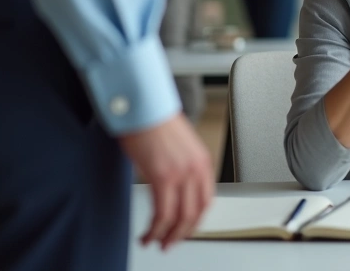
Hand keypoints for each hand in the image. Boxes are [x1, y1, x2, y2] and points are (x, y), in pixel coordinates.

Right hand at [119, 114, 214, 250]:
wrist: (143, 105)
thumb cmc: (154, 121)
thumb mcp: (177, 147)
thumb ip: (181, 167)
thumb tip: (174, 189)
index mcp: (202, 161)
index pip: (206, 201)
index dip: (195, 221)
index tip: (184, 230)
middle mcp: (196, 168)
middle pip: (195, 213)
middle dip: (181, 234)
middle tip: (169, 243)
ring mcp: (181, 173)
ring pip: (179, 218)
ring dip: (166, 235)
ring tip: (154, 242)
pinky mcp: (162, 176)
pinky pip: (162, 213)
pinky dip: (155, 229)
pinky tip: (147, 233)